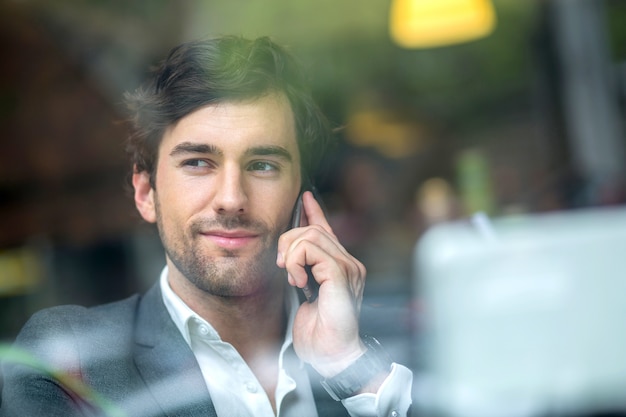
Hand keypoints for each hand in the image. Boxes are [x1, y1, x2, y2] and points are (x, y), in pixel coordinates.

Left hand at [276, 191, 367, 376]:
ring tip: (293, 278)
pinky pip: (311, 251)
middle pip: (311, 229)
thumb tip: (287, 254)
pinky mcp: (341, 275)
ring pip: (309, 236)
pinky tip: (299, 282)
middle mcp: (348, 262)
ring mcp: (348, 267)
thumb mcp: (304, 296)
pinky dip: (296, 264)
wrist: (333, 357)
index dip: (314, 211)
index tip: (304, 197)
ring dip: (291, 255)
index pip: (327, 229)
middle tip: (282, 266)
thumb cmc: (319, 333)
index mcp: (340, 266)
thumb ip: (301, 272)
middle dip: (288, 242)